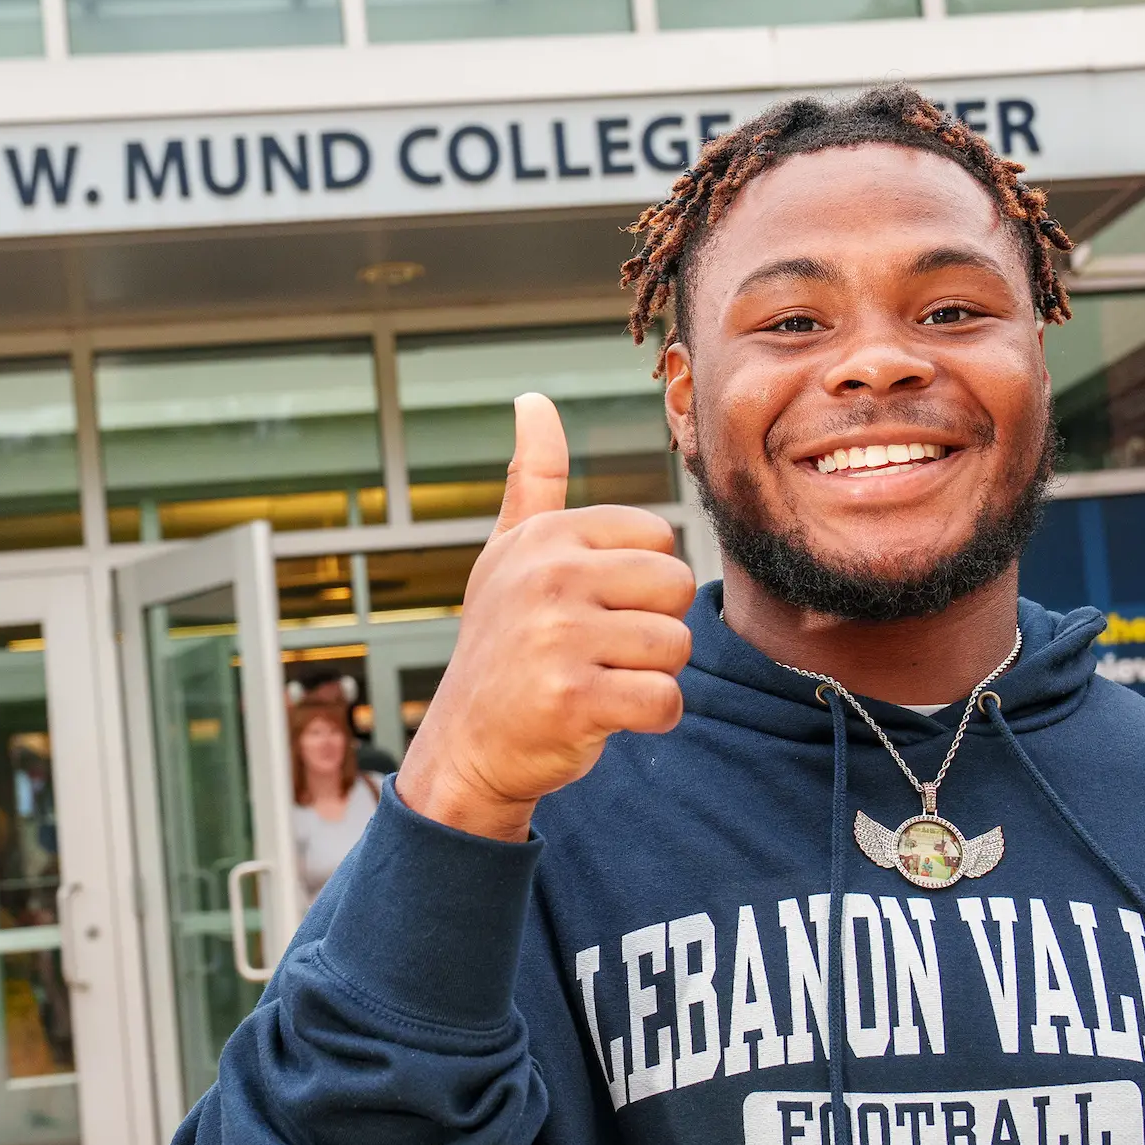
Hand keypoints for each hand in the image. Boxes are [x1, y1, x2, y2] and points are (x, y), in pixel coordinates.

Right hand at [395, 393, 696, 841]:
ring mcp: (558, 635)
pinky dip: (649, 718)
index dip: (641, 584)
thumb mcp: (508, 554)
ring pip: (676, 646)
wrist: (467, 745)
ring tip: (597, 680)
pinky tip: (605, 716)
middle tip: (598, 651)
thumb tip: (533, 399)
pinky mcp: (572, 698)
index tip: (591, 608)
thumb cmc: (502, 645)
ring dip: (649, 675)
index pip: (659, 539)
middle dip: (653, 628)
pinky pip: (665, 699)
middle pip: (677, 587)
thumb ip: (534, 479)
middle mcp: (549, 575)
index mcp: (547, 535)